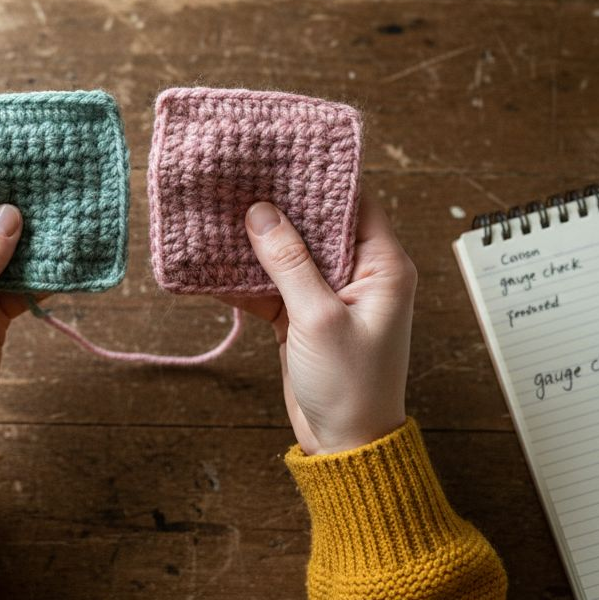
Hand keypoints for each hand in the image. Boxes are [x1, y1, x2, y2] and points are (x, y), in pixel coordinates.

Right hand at [220, 196, 415, 454]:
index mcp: (384, 267)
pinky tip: (214, 258)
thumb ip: (289, 263)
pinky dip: (246, 275)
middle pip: (317, 224)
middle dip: (280, 204)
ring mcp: (330, 295)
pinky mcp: (303, 316)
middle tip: (242, 175)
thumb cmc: (351, 385)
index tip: (285, 154)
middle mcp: (360, 274)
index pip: (356, 204)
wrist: (345, 445)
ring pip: (290, 252)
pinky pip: (273, 283)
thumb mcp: (318, 318)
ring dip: (258, 238)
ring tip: (220, 207)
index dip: (322, 178)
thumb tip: (262, 212)